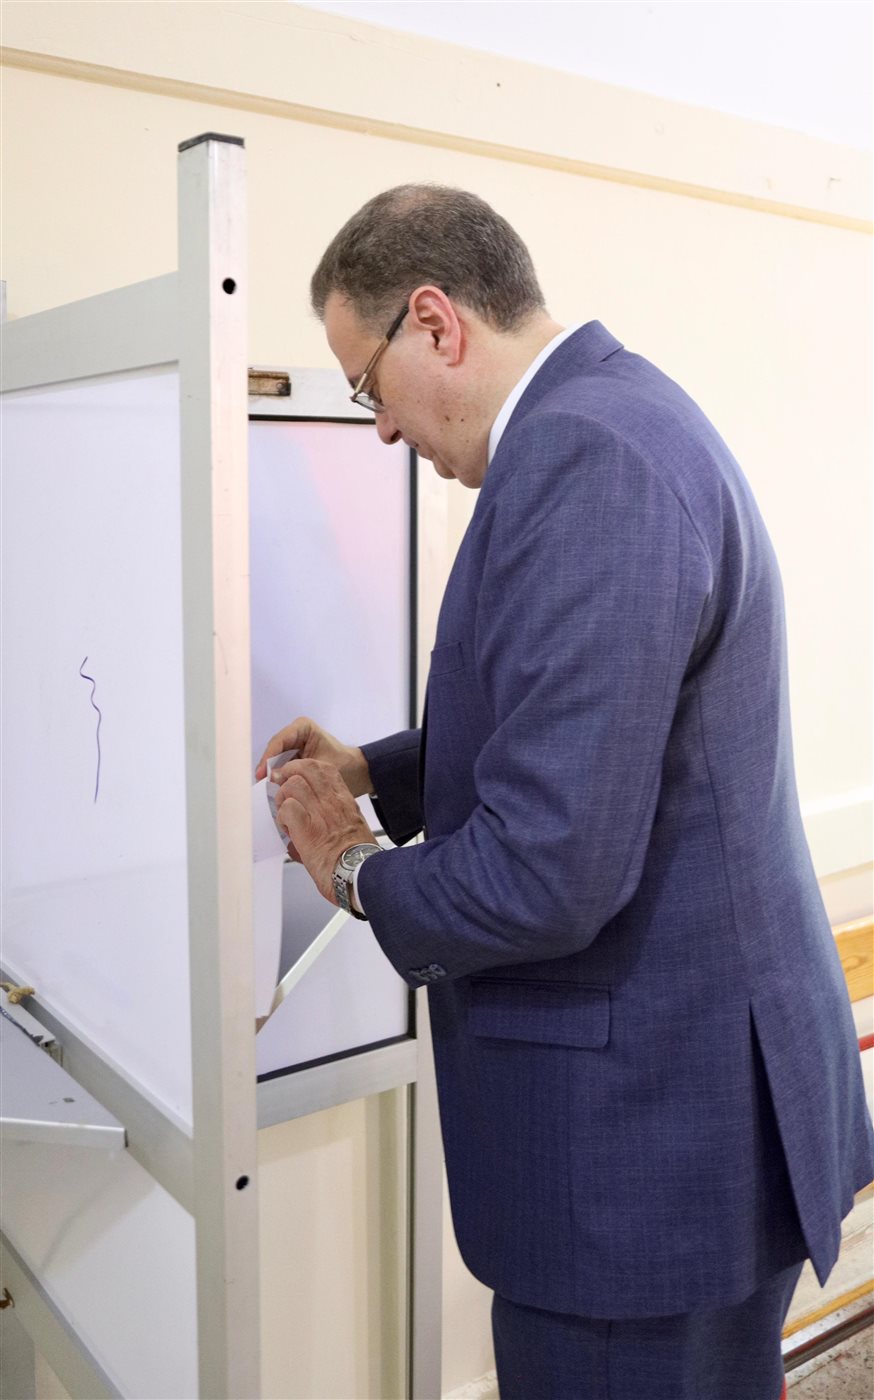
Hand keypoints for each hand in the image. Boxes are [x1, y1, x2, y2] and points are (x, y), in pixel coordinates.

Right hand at [255, 716, 371, 796]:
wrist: (356, 772)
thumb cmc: (344, 765)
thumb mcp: (321, 767)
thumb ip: (298, 771)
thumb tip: (274, 778)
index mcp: (303, 727)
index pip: (279, 741)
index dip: (268, 757)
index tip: (262, 774)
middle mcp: (295, 733)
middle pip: (274, 750)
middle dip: (268, 766)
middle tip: (262, 783)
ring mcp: (293, 745)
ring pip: (275, 759)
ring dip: (272, 773)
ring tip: (268, 788)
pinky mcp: (293, 757)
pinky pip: (281, 766)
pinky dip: (279, 776)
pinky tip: (275, 788)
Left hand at [273, 759, 377, 903]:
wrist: (359, 873)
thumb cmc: (357, 857)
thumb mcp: (353, 825)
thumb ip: (336, 815)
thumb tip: (319, 817)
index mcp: (344, 800)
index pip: (324, 768)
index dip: (305, 768)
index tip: (296, 777)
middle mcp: (331, 801)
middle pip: (306, 767)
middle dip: (289, 774)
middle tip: (283, 788)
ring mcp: (319, 813)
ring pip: (293, 785)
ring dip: (283, 798)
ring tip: (285, 814)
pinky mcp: (306, 829)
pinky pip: (287, 808)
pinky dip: (282, 817)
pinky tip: (288, 829)